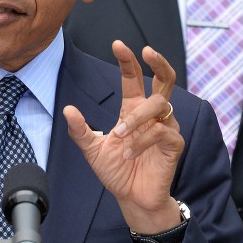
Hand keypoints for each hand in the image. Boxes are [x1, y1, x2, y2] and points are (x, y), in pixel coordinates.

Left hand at [64, 40, 183, 233]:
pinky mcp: (174, 145)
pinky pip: (163, 132)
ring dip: (137, 117)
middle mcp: (152, 115)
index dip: (127, 61)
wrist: (132, 198)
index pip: (133, 79)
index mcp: (133, 110)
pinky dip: (143, 141)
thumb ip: (81, 130)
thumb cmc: (117, 172)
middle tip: (147, 50)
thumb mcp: (93, 150)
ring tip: (119, 135)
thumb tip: (68, 109)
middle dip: (158, 62)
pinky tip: (130, 153)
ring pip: (159, 105)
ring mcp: (166, 128)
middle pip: (164, 79)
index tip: (117, 44)